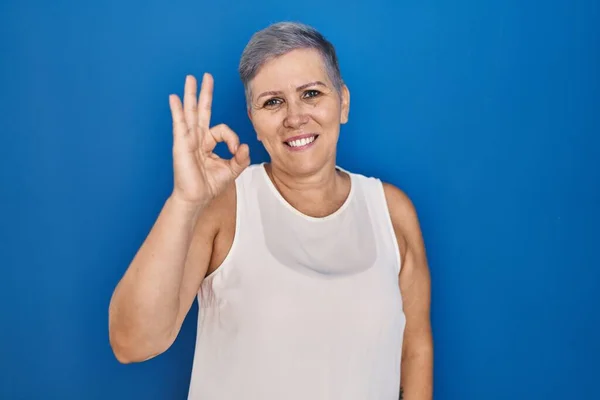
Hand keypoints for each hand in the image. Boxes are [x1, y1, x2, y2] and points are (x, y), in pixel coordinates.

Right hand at [168, 73, 249, 206]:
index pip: (222, 130)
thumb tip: (246, 146)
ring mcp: (188, 139)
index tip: (237, 150)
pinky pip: (179, 123)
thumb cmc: (209, 185)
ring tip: (190, 78)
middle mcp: (197, 138)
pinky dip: (177, 110)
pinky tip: (174, 98)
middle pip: (201, 110)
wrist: (196, 197)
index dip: (232, 138)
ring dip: (190, 94)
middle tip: (206, 76)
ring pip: (190, 112)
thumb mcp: (231, 170)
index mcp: (208, 143)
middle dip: (205, 93)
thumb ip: (241, 158)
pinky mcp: (181, 143)